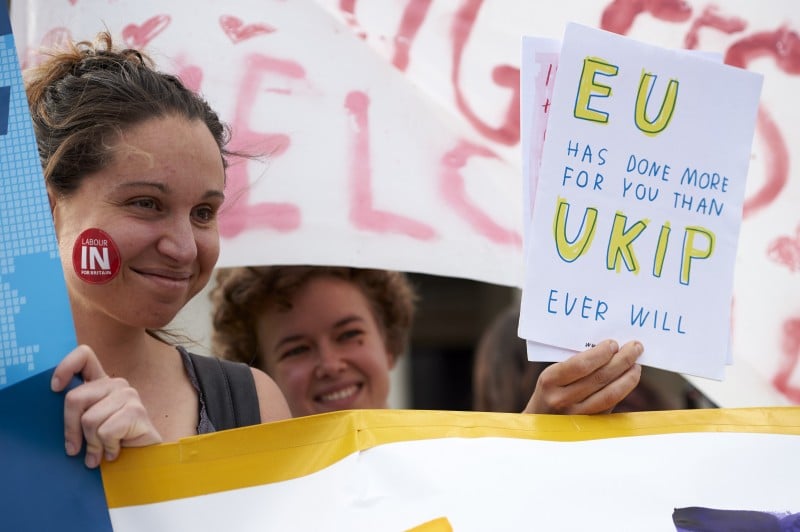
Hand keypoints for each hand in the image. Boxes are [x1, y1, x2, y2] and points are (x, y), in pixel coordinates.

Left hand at [51, 345, 161, 467]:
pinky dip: (106, 448)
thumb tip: (49, 412)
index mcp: (101, 383)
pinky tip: (115, 451)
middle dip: (70, 429)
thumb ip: (77, 413)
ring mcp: (128, 395)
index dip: (65, 368)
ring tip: (100, 453)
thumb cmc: (111, 444)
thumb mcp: (89, 425)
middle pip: (75, 397)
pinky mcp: (136, 411)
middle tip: (74, 449)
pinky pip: (105, 432)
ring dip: (92, 444)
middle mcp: (116, 384)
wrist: (143, 462)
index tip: (55, 389)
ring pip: (89, 420)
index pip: (84, 355)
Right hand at [524, 340, 642, 414]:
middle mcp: (562, 400)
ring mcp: (576, 415)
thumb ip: (574, 364)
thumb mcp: (551, 376)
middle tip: (635, 347)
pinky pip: (610, 405)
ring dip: (628, 377)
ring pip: (609, 394)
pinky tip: (628, 379)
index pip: (580, 365)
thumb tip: (608, 350)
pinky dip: (622, 390)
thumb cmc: (548, 391)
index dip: (600, 353)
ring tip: (636, 364)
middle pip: (599, 378)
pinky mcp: (588, 425)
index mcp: (550, 381)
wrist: (538, 423)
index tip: (613, 343)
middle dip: (621, 360)